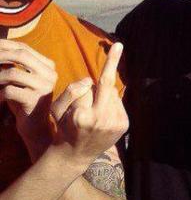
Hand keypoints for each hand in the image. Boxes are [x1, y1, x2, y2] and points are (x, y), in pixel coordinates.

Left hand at [0, 39, 56, 156]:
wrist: (36, 126)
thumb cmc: (24, 100)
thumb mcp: (22, 81)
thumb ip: (15, 66)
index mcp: (48, 66)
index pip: (25, 48)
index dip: (6, 45)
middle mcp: (49, 74)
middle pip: (22, 56)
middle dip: (0, 56)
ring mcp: (44, 87)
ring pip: (13, 73)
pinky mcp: (35, 101)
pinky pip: (9, 91)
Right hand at [50, 43, 128, 169]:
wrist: (75, 155)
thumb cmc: (64, 128)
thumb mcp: (57, 110)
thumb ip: (70, 91)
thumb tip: (90, 81)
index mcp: (83, 116)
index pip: (95, 84)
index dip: (105, 67)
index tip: (119, 44)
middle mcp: (102, 120)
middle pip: (106, 86)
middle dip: (104, 78)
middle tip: (107, 65)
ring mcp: (115, 124)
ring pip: (113, 94)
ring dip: (105, 96)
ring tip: (94, 112)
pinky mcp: (124, 126)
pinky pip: (119, 103)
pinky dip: (111, 104)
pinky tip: (103, 117)